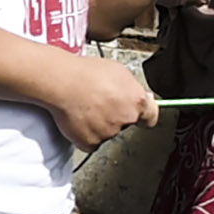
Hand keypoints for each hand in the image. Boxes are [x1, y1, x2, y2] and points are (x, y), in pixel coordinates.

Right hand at [44, 53, 160, 152]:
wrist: (62, 82)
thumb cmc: (86, 72)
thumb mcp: (118, 71)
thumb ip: (131, 88)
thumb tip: (135, 95)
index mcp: (136, 100)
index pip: (151, 116)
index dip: (144, 116)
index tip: (142, 116)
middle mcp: (126, 119)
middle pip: (125, 122)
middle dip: (116, 115)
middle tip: (100, 102)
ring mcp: (108, 132)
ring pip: (107, 132)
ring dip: (99, 123)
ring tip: (85, 106)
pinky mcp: (91, 142)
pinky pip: (90, 140)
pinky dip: (84, 132)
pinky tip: (78, 118)